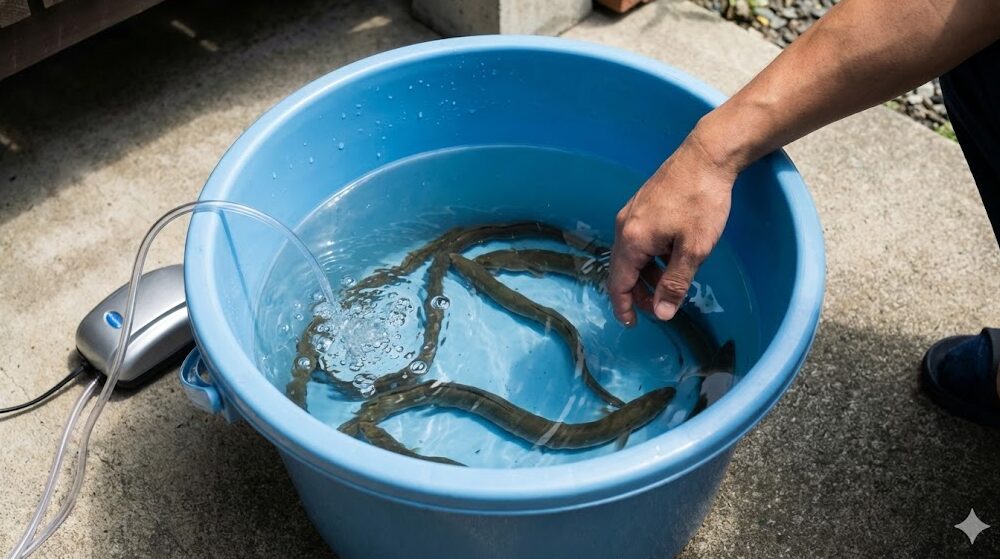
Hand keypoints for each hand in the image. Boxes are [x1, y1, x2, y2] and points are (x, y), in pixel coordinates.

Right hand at [609, 133, 736, 324]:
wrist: (707, 155)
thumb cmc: (702, 201)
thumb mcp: (694, 249)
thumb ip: (675, 283)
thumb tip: (662, 313)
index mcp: (632, 240)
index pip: (618, 283)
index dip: (624, 307)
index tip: (633, 324)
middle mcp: (624, 226)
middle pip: (622, 270)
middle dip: (637, 293)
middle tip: (660, 307)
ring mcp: (631, 213)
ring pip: (631, 255)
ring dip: (646, 275)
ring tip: (670, 284)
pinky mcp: (642, 205)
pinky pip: (638, 240)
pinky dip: (649, 257)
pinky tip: (671, 256)